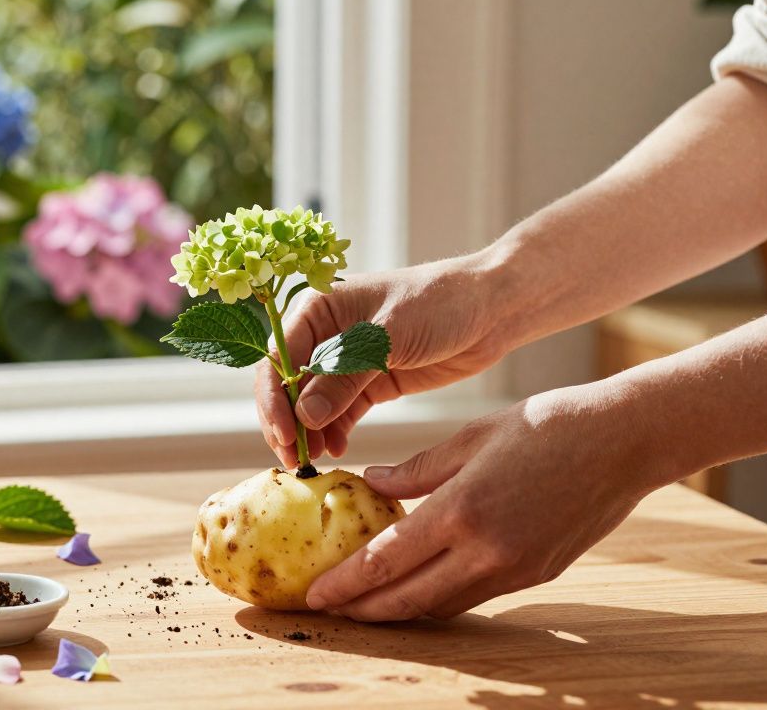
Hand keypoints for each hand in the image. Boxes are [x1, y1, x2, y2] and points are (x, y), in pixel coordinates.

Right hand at [255, 255, 508, 466]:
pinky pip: (340, 412)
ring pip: (311, 404)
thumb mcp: (387, 338)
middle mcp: (323, 333)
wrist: (491, 309)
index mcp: (317, 308)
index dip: (275, 399)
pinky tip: (338, 451)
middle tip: (294, 461)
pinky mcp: (369, 382)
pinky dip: (334, 432)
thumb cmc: (439, 303)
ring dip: (309, 433)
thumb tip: (304, 417)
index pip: (279, 358)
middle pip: (288, 385)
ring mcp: (346, 361)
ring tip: (314, 463)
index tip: (285, 435)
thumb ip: (344, 377)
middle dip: (287, 423)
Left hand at [305, 384, 665, 619]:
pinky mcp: (536, 575)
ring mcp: (515, 569)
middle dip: (363, 610)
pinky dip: (438, 596)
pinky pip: (473, 596)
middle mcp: (487, 551)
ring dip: (400, 609)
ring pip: (441, 605)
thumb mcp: (469, 438)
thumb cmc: (546, 425)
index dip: (344, 585)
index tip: (313, 595)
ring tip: (365, 602)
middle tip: (329, 610)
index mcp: (462, 510)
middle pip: (408, 599)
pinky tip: (419, 585)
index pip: (385, 561)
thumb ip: (416, 469)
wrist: (625, 441)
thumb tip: (370, 483)